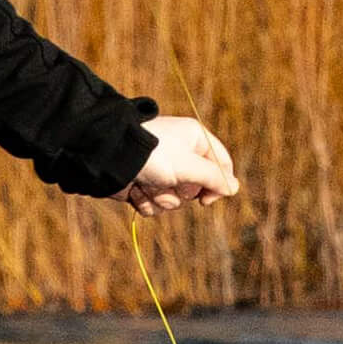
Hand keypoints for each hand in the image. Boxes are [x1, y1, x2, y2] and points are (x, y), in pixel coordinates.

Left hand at [114, 116, 238, 217]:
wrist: (109, 158)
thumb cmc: (152, 155)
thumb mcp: (190, 165)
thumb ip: (214, 177)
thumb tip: (233, 188)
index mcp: (194, 139)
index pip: (221, 163)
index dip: (218, 184)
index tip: (206, 200)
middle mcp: (180, 154)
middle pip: (197, 187)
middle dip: (181, 191)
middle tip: (168, 180)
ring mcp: (161, 171)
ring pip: (175, 200)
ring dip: (161, 197)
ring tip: (147, 183)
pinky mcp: (144, 184)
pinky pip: (155, 204)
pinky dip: (145, 201)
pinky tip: (135, 189)